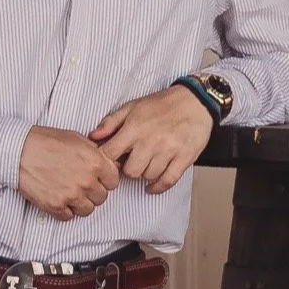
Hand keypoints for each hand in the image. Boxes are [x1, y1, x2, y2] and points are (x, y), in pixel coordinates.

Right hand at [18, 124, 121, 219]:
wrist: (19, 150)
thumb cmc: (47, 141)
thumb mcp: (78, 139)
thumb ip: (96, 154)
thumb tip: (111, 165)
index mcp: (95, 162)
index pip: (114, 181)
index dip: (105, 180)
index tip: (97, 178)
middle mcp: (86, 180)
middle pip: (101, 197)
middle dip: (93, 192)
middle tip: (80, 185)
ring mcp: (71, 195)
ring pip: (87, 210)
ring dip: (80, 203)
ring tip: (70, 193)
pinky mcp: (55, 206)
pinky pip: (68, 217)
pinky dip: (64, 210)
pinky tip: (58, 198)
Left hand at [89, 84, 215, 190]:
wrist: (195, 101)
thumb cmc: (162, 104)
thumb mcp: (133, 106)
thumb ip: (111, 122)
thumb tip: (92, 136)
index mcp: (135, 128)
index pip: (110, 154)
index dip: (107, 161)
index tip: (111, 160)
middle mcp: (150, 141)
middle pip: (129, 171)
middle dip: (128, 169)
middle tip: (132, 162)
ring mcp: (168, 151)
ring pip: (148, 176)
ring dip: (145, 174)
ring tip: (147, 164)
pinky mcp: (184, 158)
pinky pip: (167, 181)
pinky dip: (158, 186)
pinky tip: (152, 185)